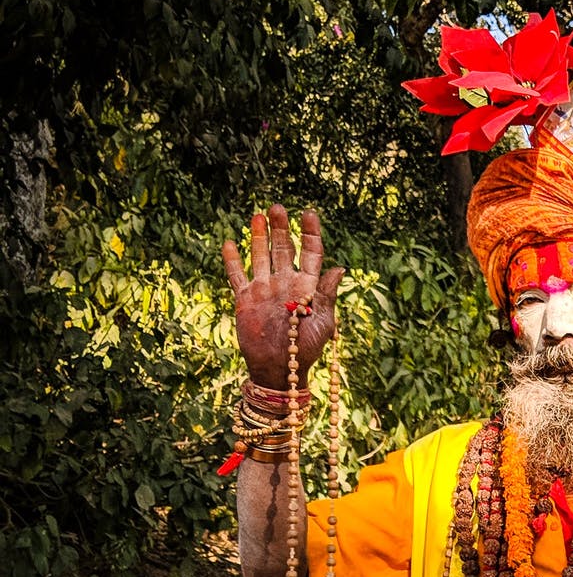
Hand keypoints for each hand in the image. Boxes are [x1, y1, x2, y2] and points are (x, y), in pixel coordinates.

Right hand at [222, 205, 343, 389]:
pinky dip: (233, 259)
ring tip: (259, 215)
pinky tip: (230, 242)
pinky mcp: (245, 298)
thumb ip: (326, 294)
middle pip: (283, 248)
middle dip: (282, 228)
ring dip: (259, 236)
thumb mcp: (323, 321)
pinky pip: (237, 275)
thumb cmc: (306, 349)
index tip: (309, 214)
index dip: (310, 233)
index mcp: (308, 286)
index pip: (310, 253)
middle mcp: (286, 283)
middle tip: (278, 207)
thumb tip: (339, 268)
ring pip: (260, 256)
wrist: (278, 369)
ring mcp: (264, 289)